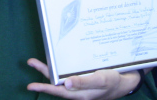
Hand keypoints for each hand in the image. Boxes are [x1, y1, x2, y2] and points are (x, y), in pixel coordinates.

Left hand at [26, 58, 141, 98]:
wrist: (126, 82)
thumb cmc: (113, 81)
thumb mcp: (100, 80)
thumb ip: (84, 82)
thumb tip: (66, 84)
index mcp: (79, 94)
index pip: (57, 91)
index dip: (44, 88)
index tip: (31, 86)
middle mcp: (76, 91)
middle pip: (56, 84)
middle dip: (43, 74)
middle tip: (30, 62)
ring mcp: (79, 86)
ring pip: (60, 78)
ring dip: (49, 70)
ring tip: (36, 61)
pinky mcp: (83, 80)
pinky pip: (68, 75)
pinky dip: (60, 69)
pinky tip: (57, 62)